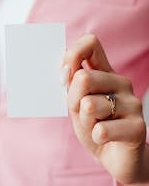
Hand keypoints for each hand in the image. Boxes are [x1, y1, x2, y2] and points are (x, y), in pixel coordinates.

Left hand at [60, 34, 148, 184]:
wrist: (116, 158)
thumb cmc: (94, 125)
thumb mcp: (76, 102)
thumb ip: (72, 84)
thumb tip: (65, 69)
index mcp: (105, 72)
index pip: (91, 43)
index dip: (73, 54)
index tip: (64, 75)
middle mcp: (122, 82)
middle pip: (84, 77)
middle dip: (72, 99)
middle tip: (79, 112)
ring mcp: (132, 103)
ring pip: (89, 105)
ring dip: (84, 121)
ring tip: (95, 126)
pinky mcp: (138, 127)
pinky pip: (101, 130)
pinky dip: (95, 137)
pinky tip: (104, 138)